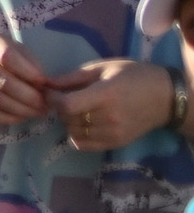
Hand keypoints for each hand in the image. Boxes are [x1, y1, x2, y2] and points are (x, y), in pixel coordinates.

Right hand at [0, 30, 53, 124]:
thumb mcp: (11, 45)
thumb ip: (29, 61)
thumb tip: (46, 84)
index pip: (6, 56)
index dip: (27, 71)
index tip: (43, 82)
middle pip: (3, 82)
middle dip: (29, 97)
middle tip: (47, 104)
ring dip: (21, 110)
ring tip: (38, 112)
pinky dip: (8, 118)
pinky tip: (22, 117)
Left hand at [49, 57, 175, 150]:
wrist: (165, 98)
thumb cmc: (133, 76)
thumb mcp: (103, 67)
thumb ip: (73, 77)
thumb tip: (47, 84)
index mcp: (106, 95)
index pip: (68, 106)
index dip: (54, 99)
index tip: (52, 91)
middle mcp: (109, 118)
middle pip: (68, 120)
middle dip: (59, 108)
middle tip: (64, 98)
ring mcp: (114, 133)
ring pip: (74, 133)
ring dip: (67, 121)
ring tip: (75, 110)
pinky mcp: (117, 143)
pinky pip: (84, 145)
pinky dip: (76, 135)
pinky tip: (82, 123)